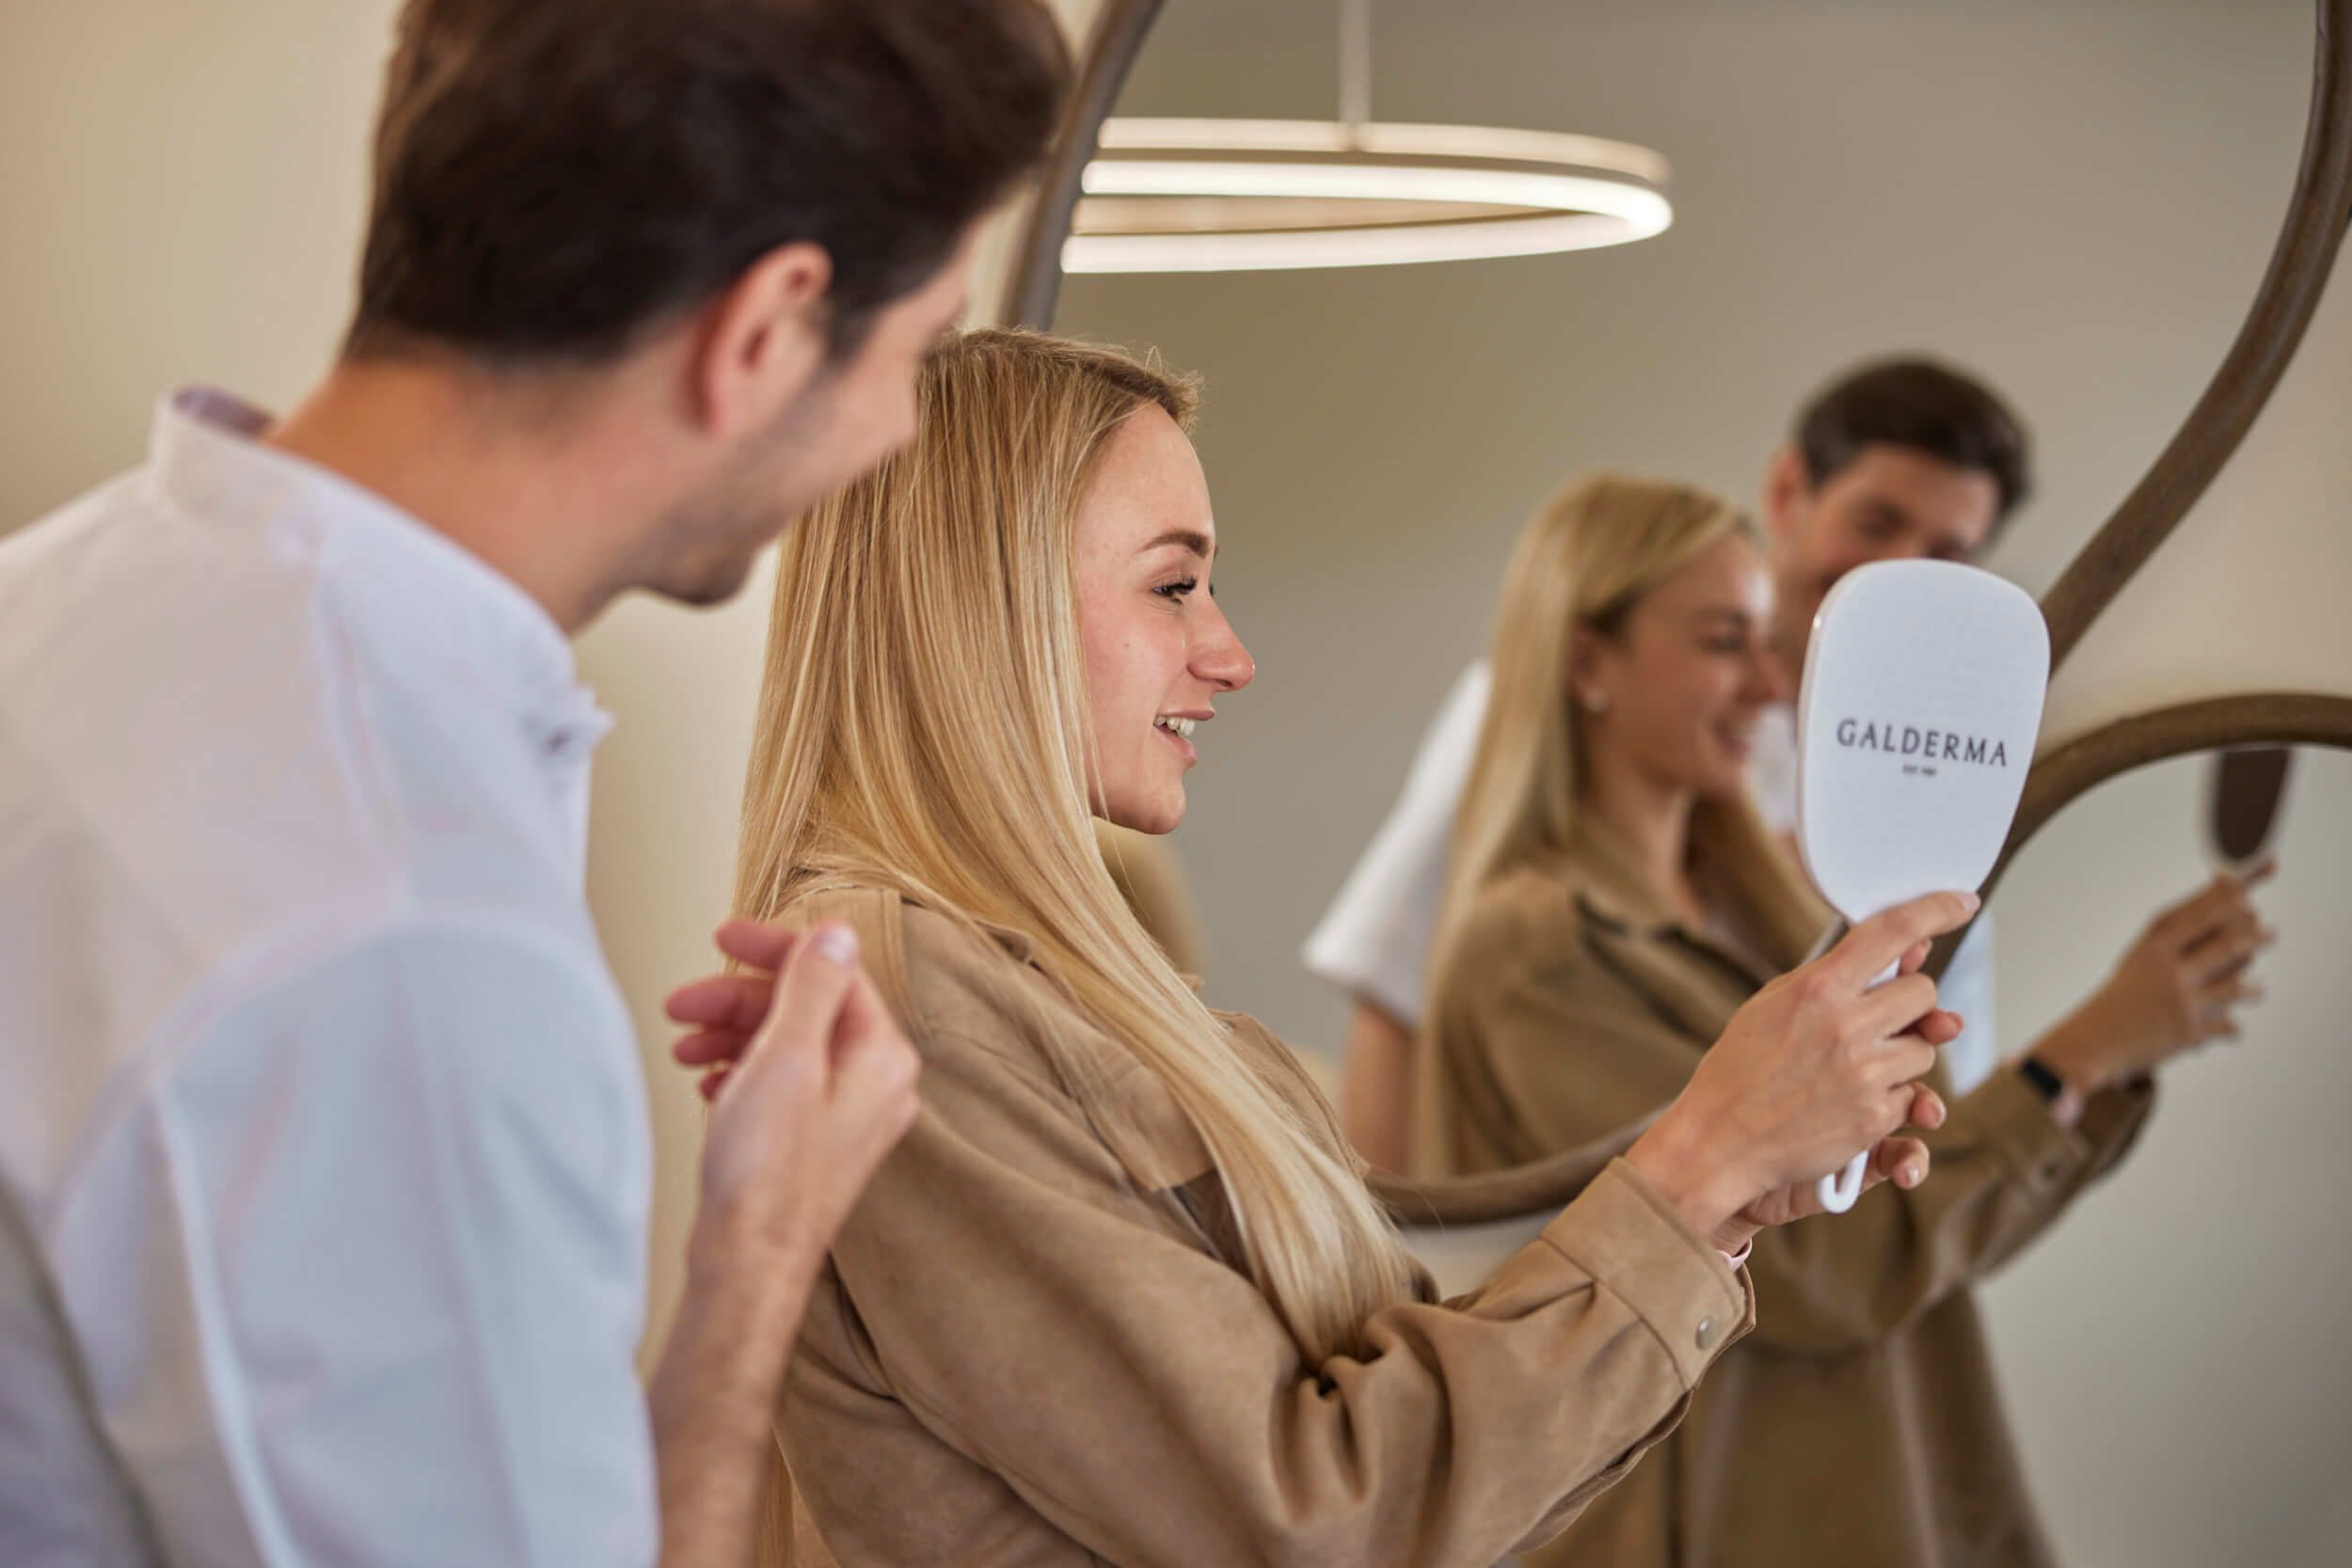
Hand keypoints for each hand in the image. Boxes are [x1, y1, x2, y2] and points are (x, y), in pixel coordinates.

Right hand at [665, 919, 920, 1291]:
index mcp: (881, 1056)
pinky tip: (708, 1083)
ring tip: (684, 1048)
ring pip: (788, 1046)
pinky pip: (780, 1085)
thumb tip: (837, 935)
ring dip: (732, 1034)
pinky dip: (741, 1072)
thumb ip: (814, 987)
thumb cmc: (767, 1173)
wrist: (748, 1263)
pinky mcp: (814, 1143)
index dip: (772, 949)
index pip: (832, 971)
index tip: (723, 939)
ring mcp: (846, 1117)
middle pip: (806, 1007)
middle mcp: (874, 1084)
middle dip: (738, 999)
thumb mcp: (787, 1057)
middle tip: (683, 1004)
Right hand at [1627, 890, 1977, 1241]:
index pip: (1892, 932)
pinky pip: (1912, 1095)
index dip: (1936, 910)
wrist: (1719, 1140)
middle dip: (1911, 1005)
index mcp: (1817, 988)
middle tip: (1880, 1018)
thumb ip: (1834, 976)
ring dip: (1903, 1053)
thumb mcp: (1774, 1003)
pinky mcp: (1875, 1118)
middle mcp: (1846, 1026)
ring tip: (1854, 1066)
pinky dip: (1890, 1097)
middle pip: (1924, 993)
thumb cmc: (1742, 1068)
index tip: (1963, 902)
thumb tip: (1906, 951)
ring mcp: (1865, 1074)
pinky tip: (1850, 1100)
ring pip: (1926, 1048)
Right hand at [2037, 861, 2276, 1092]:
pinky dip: (2231, 1027)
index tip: (2247, 886)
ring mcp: (2183, 1002)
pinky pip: (2227, 1027)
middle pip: (2226, 945)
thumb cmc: (2122, 994)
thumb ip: (2179, 941)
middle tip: (2270, 932)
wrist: (2092, 1040)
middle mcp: (2170, 971)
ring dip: (2252, 988)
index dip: (2228, 897)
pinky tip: (2230, 1026)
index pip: (2200, 913)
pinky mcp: (2191, 1034)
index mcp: (2154, 947)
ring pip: (2236, 986)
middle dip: (2254, 937)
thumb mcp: (2141, 958)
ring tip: (2257, 989)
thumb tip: (2229, 924)